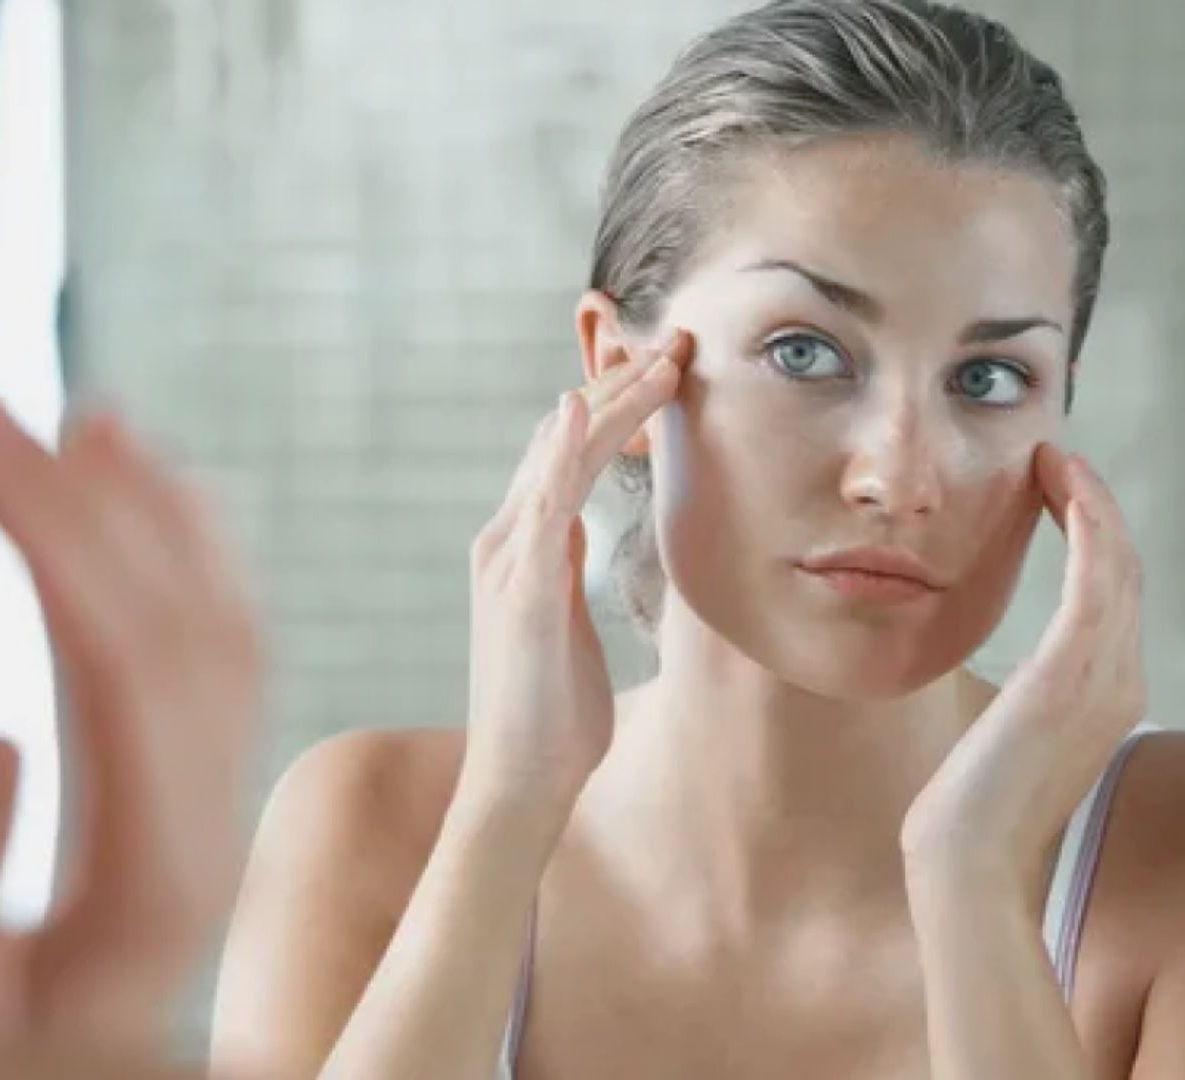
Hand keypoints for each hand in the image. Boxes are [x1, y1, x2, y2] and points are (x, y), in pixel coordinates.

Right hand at [0, 401, 261, 1069]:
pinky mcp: (215, 789)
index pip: (121, 672)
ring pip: (224, 633)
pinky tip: (156, 502)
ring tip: (92, 424)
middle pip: (177, 631)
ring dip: (162, 517)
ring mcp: (227, 803)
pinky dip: (198, 565)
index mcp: (153, 877)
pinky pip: (231, 658)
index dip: (56, 545)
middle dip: (90, 504)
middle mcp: (214, 827)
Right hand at [460, 332, 691, 813]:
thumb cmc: (552, 713)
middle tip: (677, 342)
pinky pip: (544, 503)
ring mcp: (509, 559)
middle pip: (563, 438)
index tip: (666, 370)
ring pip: (559, 455)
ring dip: (610, 402)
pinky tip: (581, 409)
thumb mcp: (566, 624)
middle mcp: (507, 539)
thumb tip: (581, 535)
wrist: (520, 779)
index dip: (613, 408)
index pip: (567, 453)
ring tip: (660, 359)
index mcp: (525, 547)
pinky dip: (562, 451)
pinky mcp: (522, 587)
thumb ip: (567, 574)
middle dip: (619, 386)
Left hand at [901, 444, 1145, 893]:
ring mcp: (1104, 678)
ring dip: (1091, 502)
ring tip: (1054, 458)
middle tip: (1056, 461)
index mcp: (1106, 700)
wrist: (965, 865)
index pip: (1111, 601)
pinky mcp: (1071, 671)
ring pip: (1117, 562)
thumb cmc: (968, 815)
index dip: (1094, 541)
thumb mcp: (1002, 745)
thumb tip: (992, 693)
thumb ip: (1017, 711)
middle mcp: (1121, 683)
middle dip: (1095, 510)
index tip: (1057, 495)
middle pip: (1123, 572)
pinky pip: (1098, 575)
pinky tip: (1063, 483)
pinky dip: (1088, 520)